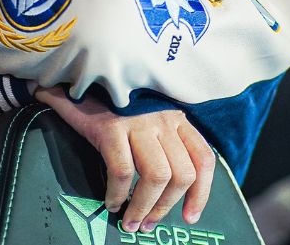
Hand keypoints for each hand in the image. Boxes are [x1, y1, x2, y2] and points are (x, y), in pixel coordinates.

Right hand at [34, 87, 214, 232]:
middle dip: (166, 208)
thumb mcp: (146, 112)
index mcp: (176, 117)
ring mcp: (138, 123)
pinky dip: (118, 194)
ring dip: (144, 207)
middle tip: (148, 225)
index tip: (190, 216)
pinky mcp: (111, 127)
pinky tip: (111, 202)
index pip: (203, 158)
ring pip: (157, 177)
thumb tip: (172, 176)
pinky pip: (123, 172)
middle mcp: (163, 119)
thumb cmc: (114, 97)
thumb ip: (160, 137)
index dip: (202, 193)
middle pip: (182, 175)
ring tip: (130, 221)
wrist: (86, 65)